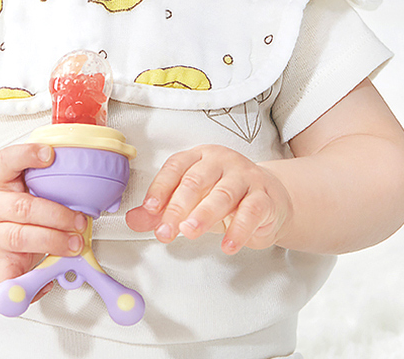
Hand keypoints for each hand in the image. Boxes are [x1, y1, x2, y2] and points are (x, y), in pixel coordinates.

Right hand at [0, 143, 88, 288]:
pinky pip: (8, 276)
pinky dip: (28, 283)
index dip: (27, 155)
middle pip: (22, 208)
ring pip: (20, 238)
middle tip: (80, 220)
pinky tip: (45, 281)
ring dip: (52, 242)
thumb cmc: (10, 194)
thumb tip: (80, 165)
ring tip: (75, 244)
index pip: (8, 160)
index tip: (49, 154)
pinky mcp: (0, 260)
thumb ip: (43, 171)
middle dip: (56, 215)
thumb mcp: (19, 174)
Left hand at [125, 145, 292, 253]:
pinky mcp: (264, 197)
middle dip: (178, 207)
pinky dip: (238, 230)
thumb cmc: (225, 197)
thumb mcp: (192, 202)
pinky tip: (227, 245)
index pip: (175, 167)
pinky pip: (251, 212)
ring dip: (204, 215)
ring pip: (223, 194)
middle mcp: (221, 162)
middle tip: (166, 231)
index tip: (149, 209)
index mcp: (199, 157)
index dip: (160, 188)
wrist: (270, 200)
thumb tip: (133, 220)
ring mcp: (245, 177)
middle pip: (196, 181)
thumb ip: (162, 211)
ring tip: (189, 232)